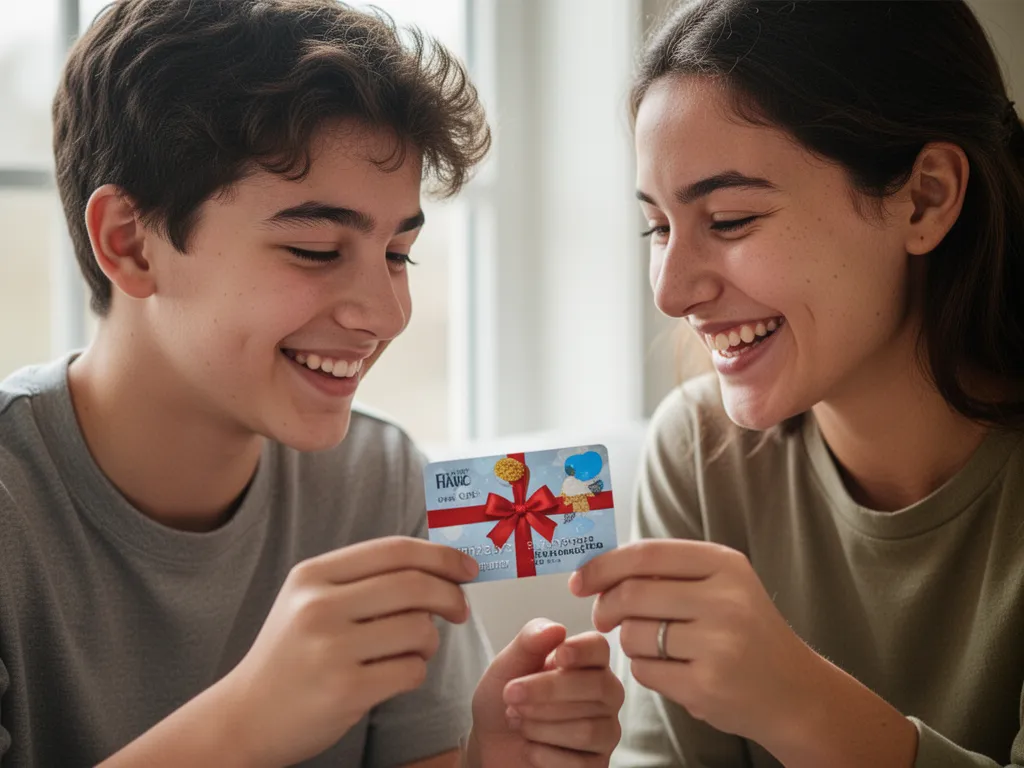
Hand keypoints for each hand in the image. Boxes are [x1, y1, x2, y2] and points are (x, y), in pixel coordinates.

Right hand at [220, 536, 477, 767]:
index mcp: (312, 576)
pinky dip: (414, 673)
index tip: (467, 567)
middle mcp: (318, 606)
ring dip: (429, 642)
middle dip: (451, 596)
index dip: (440, 555)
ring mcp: (330, 649)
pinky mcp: (345, 690)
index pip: (394, 550)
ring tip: (410, 651)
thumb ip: (363, 580)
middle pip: (414, 586)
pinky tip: (392, 676)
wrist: (244, 718)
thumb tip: (439, 567)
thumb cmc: (291, 657)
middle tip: (460, 610)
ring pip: (419, 629)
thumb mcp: (310, 601)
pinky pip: (411, 671)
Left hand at [469, 619, 623, 767]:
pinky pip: (579, 762)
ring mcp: (605, 731)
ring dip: (541, 724)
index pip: (599, 648)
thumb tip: (556, 628)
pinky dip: (543, 753)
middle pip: (596, 687)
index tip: (558, 655)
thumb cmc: (505, 699)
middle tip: (511, 694)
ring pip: (587, 728)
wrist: (490, 744)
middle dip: (548, 691)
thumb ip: (529, 642)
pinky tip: (529, 747)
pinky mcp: (596, 765)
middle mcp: (604, 694)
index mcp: (586, 662)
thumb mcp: (506, 666)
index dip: (582, 650)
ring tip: (516, 720)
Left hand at [570, 540, 818, 743]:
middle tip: (604, 618)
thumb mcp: (721, 586)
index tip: (579, 581)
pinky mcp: (707, 686)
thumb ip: (669, 572)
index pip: (646, 553)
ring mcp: (718, 645)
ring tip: (654, 647)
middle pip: (632, 594)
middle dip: (606, 608)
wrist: (796, 692)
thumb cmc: (745, 632)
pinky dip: (646, 671)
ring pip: (634, 635)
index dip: (603, 566)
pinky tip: (672, 671)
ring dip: (629, 643)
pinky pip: (645, 672)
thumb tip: (597, 569)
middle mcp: (725, 600)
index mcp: (725, 565)